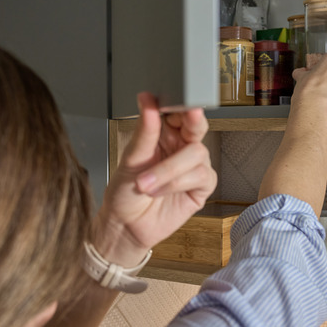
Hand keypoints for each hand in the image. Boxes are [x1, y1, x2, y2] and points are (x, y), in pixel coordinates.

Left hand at [93, 93, 216, 266]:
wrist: (125, 226)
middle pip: (198, 126)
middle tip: (188, 117)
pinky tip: (159, 191)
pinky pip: (201, 176)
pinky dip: (177, 183)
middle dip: (193, 123)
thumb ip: (145, 130)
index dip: (182, 104)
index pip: (179, 112)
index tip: (179, 100)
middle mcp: (181, 147)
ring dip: (169, 170)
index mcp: (165, 134)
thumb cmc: (124, 191)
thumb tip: (147, 100)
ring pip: (198, 154)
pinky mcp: (201, 187)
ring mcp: (193, 167)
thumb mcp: (131, 158)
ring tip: (145, 183)